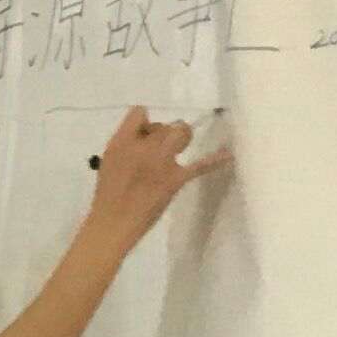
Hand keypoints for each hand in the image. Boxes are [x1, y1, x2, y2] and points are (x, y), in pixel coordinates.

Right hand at [87, 110, 232, 239]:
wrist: (114, 223)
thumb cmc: (108, 195)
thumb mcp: (109, 162)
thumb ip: (125, 145)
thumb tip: (146, 137)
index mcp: (121, 142)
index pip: (139, 113)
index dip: (145, 123)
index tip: (143, 136)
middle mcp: (143, 147)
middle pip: (164, 125)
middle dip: (164, 132)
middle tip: (160, 149)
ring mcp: (161, 162)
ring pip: (181, 133)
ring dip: (182, 137)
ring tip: (179, 147)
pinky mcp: (175, 179)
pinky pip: (200, 165)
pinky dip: (215, 160)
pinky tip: (228, 155)